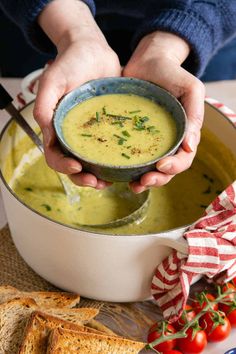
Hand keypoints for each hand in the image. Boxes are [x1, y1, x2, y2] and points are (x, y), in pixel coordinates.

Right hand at [34, 0, 120, 188]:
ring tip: (110, 181)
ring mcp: (92, 133)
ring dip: (99, 175)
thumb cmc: (70, 63)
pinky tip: (123, 166)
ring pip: (93, 162)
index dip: (64, 166)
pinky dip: (114, 161)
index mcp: (57, 128)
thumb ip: (44, 105)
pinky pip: (111, 149)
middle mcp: (74, 135)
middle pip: (74, 166)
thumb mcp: (52, 80)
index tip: (77, 166)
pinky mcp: (109, 129)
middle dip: (83, 178)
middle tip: (97, 182)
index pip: (55, 155)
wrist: (93, 50)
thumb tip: (45, 132)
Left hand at [123, 31, 204, 192]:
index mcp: (183, 135)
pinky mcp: (128, 137)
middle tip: (142, 181)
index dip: (174, 167)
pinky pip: (127, 158)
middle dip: (156, 180)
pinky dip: (124, 169)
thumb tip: (191, 147)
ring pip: (147, 169)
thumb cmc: (172, 73)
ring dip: (141, 181)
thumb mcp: (190, 89)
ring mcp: (146, 142)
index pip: (183, 159)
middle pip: (164, 171)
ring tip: (131, 185)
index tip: (161, 165)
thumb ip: (194, 115)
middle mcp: (165, 142)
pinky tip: (116, 173)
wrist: (147, 61)